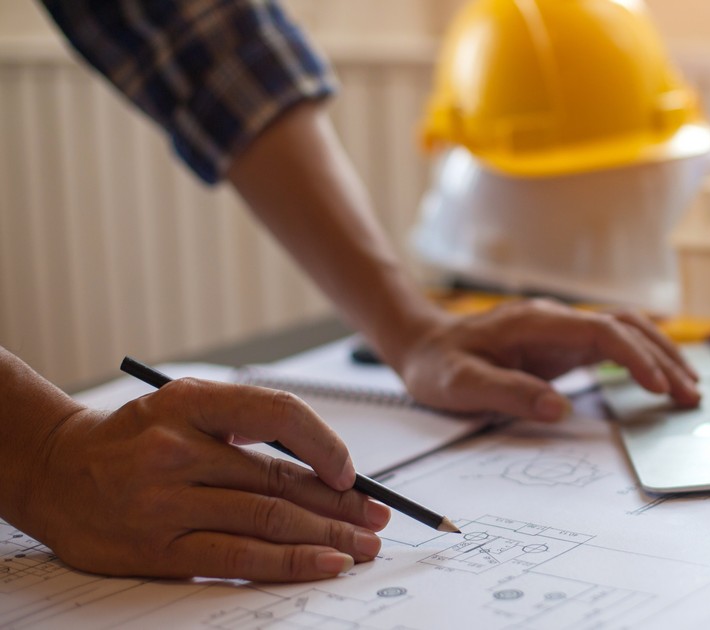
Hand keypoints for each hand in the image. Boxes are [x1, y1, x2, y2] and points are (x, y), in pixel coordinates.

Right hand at [19, 378, 390, 581]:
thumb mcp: (184, 407)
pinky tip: (324, 563)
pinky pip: (238, 558)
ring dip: (326, 536)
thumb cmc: (134, 439)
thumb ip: (246, 427)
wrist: (53, 470)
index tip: (351, 473)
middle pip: (281, 479)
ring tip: (363, 546)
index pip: (278, 415)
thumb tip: (327, 468)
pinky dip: (289, 562)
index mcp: (190, 402)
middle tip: (379, 519)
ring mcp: (165, 501)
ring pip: (268, 519)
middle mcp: (177, 448)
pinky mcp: (158, 549)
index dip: (326, 444)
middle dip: (340, 504)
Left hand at [394, 298, 701, 421]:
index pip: (600, 331)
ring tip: (689, 388)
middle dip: (663, 358)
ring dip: (660, 355)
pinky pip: (614, 344)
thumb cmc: (439, 364)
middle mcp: (556, 319)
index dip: (634, 356)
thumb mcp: (461, 384)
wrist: (424, 344)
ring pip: (626, 330)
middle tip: (691, 395)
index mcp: (535, 322)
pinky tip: (664, 375)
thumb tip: (558, 408)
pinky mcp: (564, 343)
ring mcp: (563, 328)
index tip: (658, 386)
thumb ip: (508, 392)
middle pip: (625, 326)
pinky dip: (643, 357)